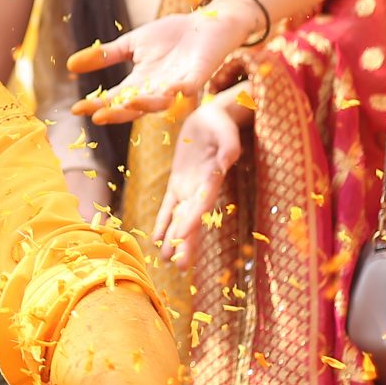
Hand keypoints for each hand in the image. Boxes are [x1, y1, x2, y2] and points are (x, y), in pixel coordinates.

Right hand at [66, 7, 251, 125]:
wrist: (206, 22)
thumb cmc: (171, 35)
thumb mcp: (131, 44)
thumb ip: (105, 56)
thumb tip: (69, 66)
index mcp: (140, 83)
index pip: (115, 98)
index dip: (97, 104)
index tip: (76, 108)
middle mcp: (158, 89)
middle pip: (135, 107)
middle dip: (117, 112)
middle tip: (98, 116)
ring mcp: (178, 83)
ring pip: (161, 101)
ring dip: (146, 104)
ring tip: (129, 103)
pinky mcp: (198, 74)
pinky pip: (189, 86)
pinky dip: (181, 89)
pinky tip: (173, 89)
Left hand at [153, 91, 244, 269]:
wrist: (212, 117)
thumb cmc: (221, 121)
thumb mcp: (225, 128)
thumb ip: (229, 146)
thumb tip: (229, 160)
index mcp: (212, 176)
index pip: (202, 203)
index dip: (193, 220)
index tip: (182, 237)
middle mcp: (201, 187)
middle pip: (193, 218)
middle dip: (187, 242)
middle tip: (181, 266)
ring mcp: (189, 186)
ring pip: (180, 216)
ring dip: (174, 237)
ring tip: (166, 259)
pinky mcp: (178, 181)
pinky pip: (169, 205)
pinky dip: (163, 221)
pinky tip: (157, 238)